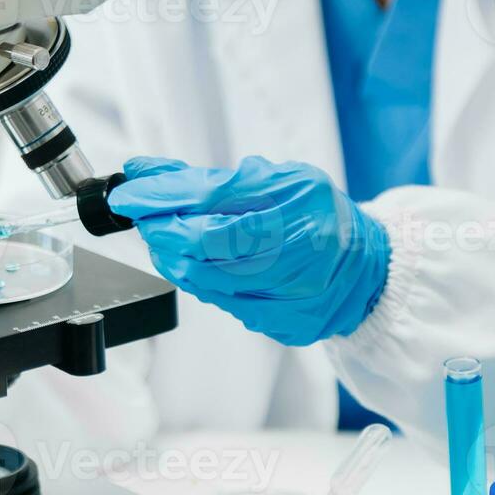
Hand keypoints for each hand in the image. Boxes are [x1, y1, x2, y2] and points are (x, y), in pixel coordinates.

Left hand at [107, 156, 389, 345]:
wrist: (365, 268)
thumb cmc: (317, 215)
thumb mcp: (276, 178)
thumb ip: (211, 178)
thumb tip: (147, 173)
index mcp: (298, 200)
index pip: (211, 198)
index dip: (162, 197)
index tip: (129, 194)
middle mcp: (299, 248)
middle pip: (203, 243)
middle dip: (161, 229)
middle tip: (144, 217)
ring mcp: (292, 291)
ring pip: (206, 278)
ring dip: (171, 257)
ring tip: (163, 239)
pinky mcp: (284, 322)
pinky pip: (223, 303)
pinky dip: (197, 281)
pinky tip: (192, 265)